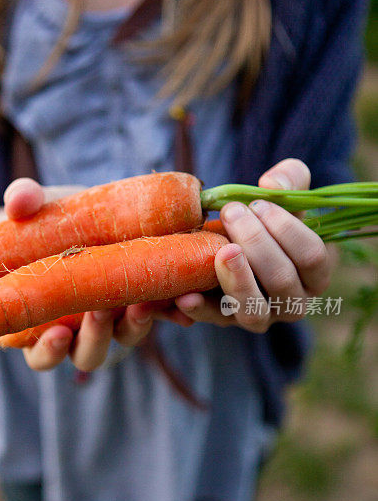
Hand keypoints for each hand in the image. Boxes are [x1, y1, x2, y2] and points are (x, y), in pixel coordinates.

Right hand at [3, 178, 186, 371]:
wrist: (77, 212)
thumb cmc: (39, 220)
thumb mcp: (27, 208)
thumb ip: (21, 200)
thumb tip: (18, 201)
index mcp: (41, 322)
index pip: (41, 355)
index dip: (49, 351)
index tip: (58, 334)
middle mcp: (79, 330)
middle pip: (88, 354)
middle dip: (96, 337)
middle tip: (101, 310)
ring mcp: (114, 318)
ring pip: (125, 339)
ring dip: (136, 327)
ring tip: (142, 303)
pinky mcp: (143, 298)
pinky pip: (160, 314)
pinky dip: (172, 311)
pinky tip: (182, 301)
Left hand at [175, 158, 333, 331]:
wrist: (237, 242)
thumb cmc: (269, 220)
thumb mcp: (286, 197)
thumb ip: (289, 180)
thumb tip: (272, 183)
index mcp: (315, 275)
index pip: (311, 256)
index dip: (287, 229)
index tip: (259, 204)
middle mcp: (292, 302)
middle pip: (282, 280)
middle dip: (257, 243)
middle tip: (232, 212)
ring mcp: (260, 316)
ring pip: (254, 310)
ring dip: (238, 279)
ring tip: (222, 250)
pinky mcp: (226, 320)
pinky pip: (215, 319)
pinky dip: (200, 309)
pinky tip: (186, 295)